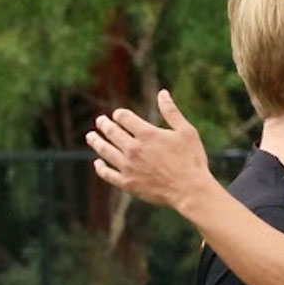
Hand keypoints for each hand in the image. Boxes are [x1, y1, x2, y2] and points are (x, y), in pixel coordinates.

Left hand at [85, 89, 214, 210]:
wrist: (191, 191)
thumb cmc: (192, 160)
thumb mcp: (186, 132)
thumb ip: (172, 112)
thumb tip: (163, 93)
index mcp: (146, 133)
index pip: (123, 117)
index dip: (120, 115)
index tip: (120, 116)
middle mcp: (133, 148)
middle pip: (111, 132)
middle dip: (104, 124)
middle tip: (100, 121)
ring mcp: (128, 166)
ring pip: (105, 150)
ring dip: (96, 142)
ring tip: (91, 137)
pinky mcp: (128, 183)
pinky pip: (107, 174)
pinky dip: (100, 168)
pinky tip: (98, 164)